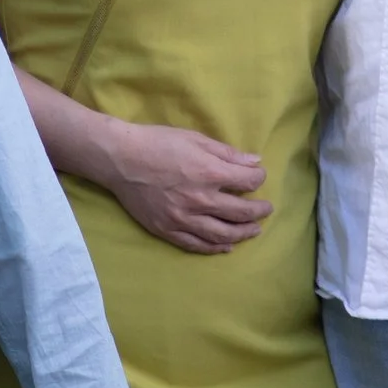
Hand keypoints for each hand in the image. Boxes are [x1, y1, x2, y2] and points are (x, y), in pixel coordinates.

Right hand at [104, 122, 271, 253]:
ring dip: (242, 234)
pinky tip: (226, 246)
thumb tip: (255, 162)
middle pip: (240, 212)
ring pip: (222, 234)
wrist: (121, 159)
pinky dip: (214, 248)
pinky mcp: (167, 229)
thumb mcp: (196, 139)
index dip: (259, 178)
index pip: (248, 182)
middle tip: (266, 210)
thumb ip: (227, 153)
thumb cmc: (158, 143)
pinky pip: (196, 244)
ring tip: (254, 230)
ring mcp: (183, 219)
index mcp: (210, 173)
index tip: (259, 177)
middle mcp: (200, 200)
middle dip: (258, 211)